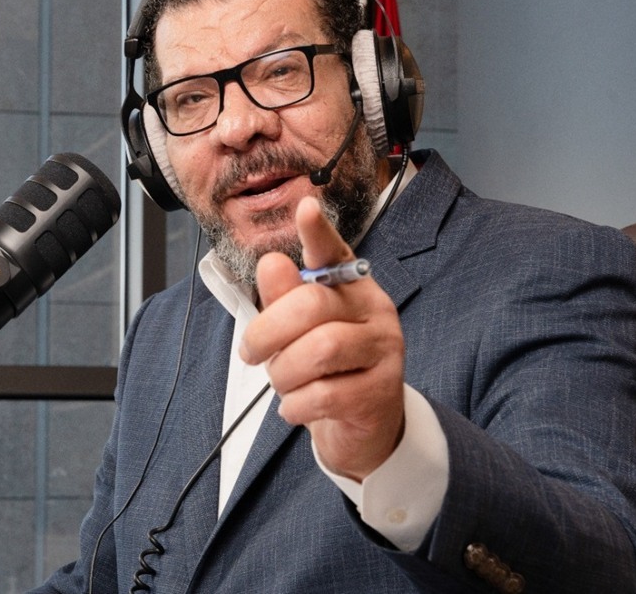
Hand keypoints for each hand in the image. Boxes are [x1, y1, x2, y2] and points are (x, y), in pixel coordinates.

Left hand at [240, 196, 405, 480]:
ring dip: (284, 373)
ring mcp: (384, 350)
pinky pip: (324, 394)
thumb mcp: (297, 333)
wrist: (363, 427)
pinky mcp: (381, 391)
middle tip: (251, 352)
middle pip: (312, 305)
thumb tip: (272, 263)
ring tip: (282, 383)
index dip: (318, 232)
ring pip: (320, 350)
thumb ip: (283, 300)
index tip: (306, 208)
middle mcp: (374, 310)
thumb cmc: (326, 370)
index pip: (334, 252)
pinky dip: (296, 405)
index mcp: (350, 287)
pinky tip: (297, 406)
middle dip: (268, 332)